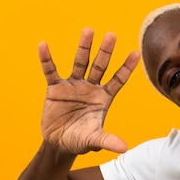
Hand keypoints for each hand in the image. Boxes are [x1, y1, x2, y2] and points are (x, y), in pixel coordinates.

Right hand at [38, 29, 139, 153]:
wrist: (58, 143)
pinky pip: (50, 72)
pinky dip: (47, 60)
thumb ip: (107, 140)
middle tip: (112, 35)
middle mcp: (90, 88)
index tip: (136, 53)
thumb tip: (124, 148)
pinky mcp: (55, 89)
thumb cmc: (80, 140)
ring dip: (84, 48)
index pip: (118, 80)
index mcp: (103, 98)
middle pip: (100, 66)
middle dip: (105, 52)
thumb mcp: (93, 140)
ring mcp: (73, 86)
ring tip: (89, 31)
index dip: (126, 68)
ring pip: (80, 63)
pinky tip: (43, 46)